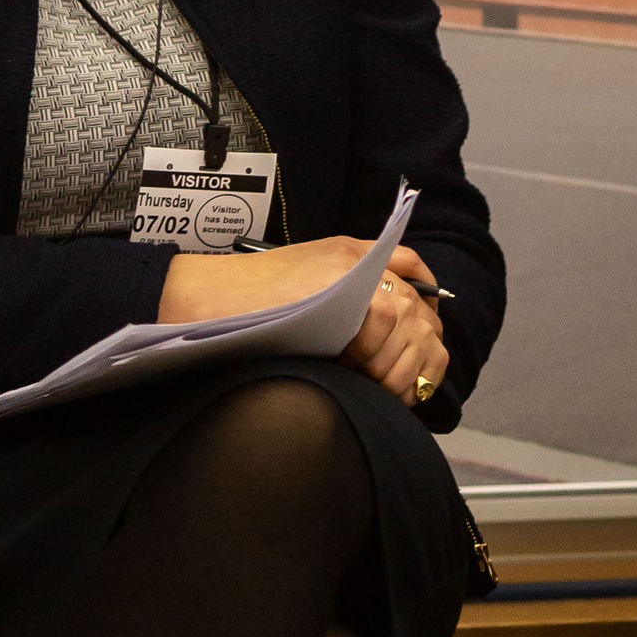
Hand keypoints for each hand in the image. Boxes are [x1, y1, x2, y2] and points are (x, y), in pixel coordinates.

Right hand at [158, 239, 446, 399]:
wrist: (210, 297)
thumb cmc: (251, 303)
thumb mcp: (309, 289)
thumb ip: (346, 300)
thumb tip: (382, 345)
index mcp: (353, 252)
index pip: (413, 272)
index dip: (426, 313)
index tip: (425, 346)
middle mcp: (356, 255)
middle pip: (415, 300)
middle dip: (417, 348)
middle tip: (401, 384)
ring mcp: (348, 270)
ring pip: (404, 313)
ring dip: (397, 357)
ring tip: (377, 384)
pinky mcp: (335, 290)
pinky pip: (381, 319)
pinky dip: (378, 353)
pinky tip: (360, 372)